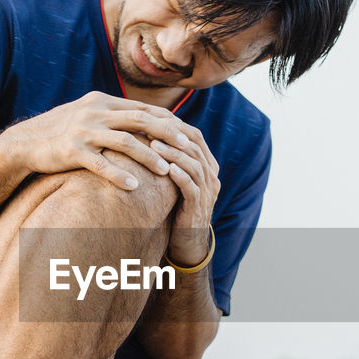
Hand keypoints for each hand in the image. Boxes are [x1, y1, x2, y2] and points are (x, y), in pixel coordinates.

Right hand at [0, 91, 192, 188]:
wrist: (24, 143)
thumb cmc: (62, 132)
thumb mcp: (88, 115)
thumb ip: (114, 116)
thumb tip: (146, 121)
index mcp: (102, 101)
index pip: (143, 108)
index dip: (167, 121)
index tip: (187, 134)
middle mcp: (95, 112)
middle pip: (140, 120)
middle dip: (166, 134)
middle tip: (186, 148)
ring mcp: (83, 131)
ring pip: (125, 141)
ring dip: (148, 156)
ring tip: (166, 170)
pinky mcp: (71, 151)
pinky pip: (100, 164)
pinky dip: (119, 175)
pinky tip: (134, 187)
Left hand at [147, 122, 219, 266]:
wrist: (186, 241)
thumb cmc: (176, 206)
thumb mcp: (176, 180)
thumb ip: (170, 159)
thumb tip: (147, 133)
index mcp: (207, 165)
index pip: (195, 137)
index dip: (175, 126)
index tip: (152, 117)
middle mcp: (211, 176)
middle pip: (194, 147)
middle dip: (172, 135)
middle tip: (150, 126)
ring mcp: (207, 192)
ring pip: (193, 165)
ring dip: (173, 153)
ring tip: (153, 144)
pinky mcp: (199, 207)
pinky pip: (191, 187)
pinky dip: (180, 175)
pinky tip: (166, 168)